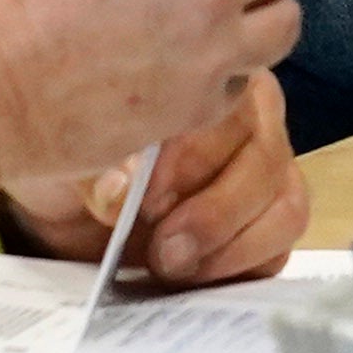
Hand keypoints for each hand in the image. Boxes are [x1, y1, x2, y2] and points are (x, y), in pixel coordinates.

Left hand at [0, 69, 309, 286]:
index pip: (227, 110)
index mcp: (209, 78)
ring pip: (284, 206)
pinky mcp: (270, 222)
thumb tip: (121, 192)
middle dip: (212, 213)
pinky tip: (191, 275)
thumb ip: (93, 167)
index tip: (147, 199)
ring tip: (171, 265)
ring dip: (229, 245)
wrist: (70, 202)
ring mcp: (269, 171)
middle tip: (162, 249)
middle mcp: (253, 117)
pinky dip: (239, 267)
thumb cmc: (77, 157)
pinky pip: (280, 245)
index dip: (192, 160)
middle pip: (264, 161)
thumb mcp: (68, 154)